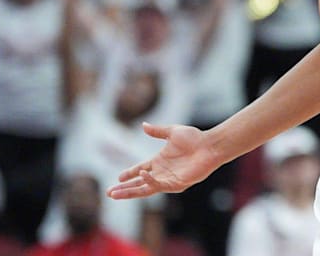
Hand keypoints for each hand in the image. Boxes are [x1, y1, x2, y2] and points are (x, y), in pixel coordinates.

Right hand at [107, 123, 221, 198]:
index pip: (140, 170)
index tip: (118, 178)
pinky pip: (159, 185)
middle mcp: (162, 172)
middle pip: (139, 183)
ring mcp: (168, 179)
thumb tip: (143, 125)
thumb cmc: (194, 138)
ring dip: (130, 192)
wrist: (210, 145)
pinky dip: (149, 181)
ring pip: (145, 189)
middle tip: (109, 193)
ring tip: (115, 194)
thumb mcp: (172, 132)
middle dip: (125, 189)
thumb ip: (157, 131)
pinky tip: (141, 176)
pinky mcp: (176, 184)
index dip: (129, 174)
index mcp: (159, 161)